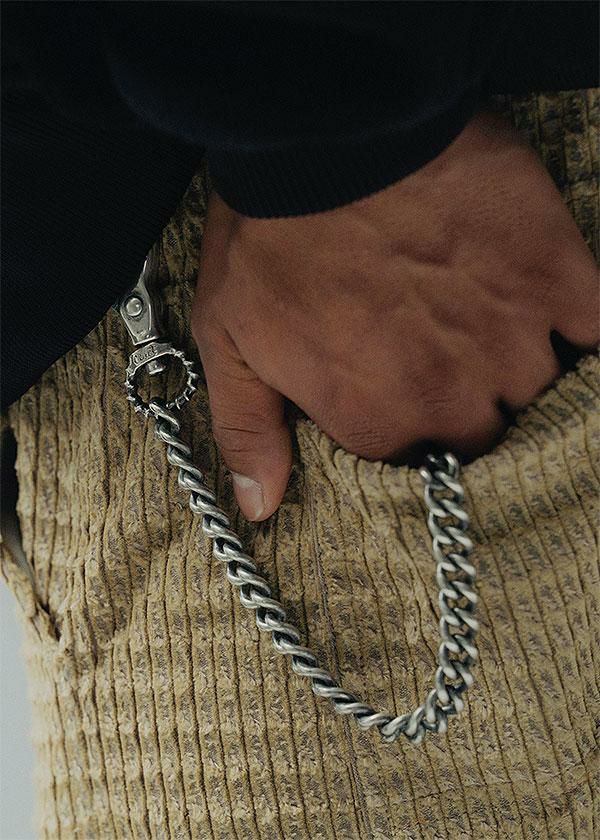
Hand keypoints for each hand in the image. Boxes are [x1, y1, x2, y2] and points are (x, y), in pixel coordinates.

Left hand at [192, 110, 598, 520]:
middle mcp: (450, 395)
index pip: (414, 458)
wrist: (326, 136)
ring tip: (488, 322)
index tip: (402, 389)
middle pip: (484, 433)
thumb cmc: (271, 238)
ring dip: (516, 363)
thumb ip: (249, 432)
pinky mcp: (552, 277)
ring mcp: (509, 338)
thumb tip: (260, 507)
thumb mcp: (229, 341)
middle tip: (443, 352)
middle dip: (465, 403)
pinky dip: (581, 331)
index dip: (409, 424)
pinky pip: (596, 331)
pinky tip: (556, 314)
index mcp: (375, 419)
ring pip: (539, 387)